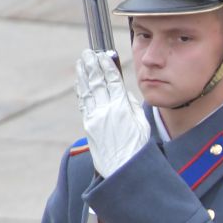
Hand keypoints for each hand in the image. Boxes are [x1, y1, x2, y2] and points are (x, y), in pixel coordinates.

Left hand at [75, 50, 150, 177]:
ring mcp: (95, 117)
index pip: (113, 81)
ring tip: (81, 62)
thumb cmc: (138, 149)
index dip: (107, 66)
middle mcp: (106, 110)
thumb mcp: (142, 125)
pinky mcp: (88, 125)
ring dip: (83, 74)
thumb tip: (122, 93)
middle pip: (97, 82)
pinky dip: (81, 90)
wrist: (122, 168)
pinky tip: (80, 82)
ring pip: (87, 90)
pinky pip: (84, 103)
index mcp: (122, 108)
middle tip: (89, 53)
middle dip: (92, 66)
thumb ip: (132, 107)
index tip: (104, 55)